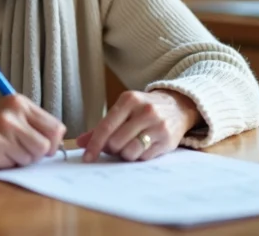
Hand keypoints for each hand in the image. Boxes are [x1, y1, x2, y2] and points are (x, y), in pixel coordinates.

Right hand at [0, 95, 65, 170]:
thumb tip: (56, 141)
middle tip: (22, 148)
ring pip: (30, 159)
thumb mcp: (8, 108)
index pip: (55, 127)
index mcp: (19, 103)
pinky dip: (7, 164)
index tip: (44, 143)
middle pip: (44, 146)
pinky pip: (13, 166)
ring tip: (5, 148)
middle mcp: (11, 118)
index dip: (52, 140)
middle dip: (37, 152)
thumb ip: (33, 120)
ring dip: (22, 159)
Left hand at [76, 89, 200, 162]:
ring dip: (125, 154)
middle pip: (116, 142)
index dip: (94, 144)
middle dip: (112, 148)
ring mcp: (158, 125)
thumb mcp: (124, 110)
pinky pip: (144, 158)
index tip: (87, 157)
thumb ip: (102, 126)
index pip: (106, 126)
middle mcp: (145, 110)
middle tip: (116, 145)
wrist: (178, 106)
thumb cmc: (144, 110)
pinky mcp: (167, 140)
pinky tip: (143, 147)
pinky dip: (139, 156)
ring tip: (130, 145)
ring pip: (129, 152)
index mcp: (129, 100)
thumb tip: (80, 142)